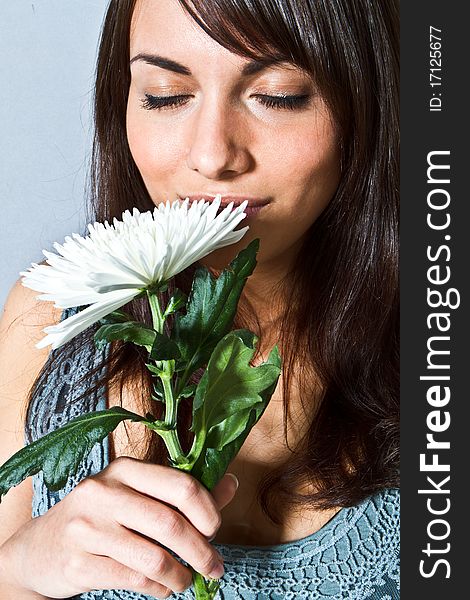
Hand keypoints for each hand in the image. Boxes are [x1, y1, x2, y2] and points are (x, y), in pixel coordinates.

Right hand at [0, 458, 238, 598]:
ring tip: (188, 581)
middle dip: (201, 550)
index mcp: (124, 469)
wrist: (38, 549)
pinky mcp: (79, 562)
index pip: (180, 485)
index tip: (215, 529)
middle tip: (215, 566)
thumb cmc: (100, 518)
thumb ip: (183, 492)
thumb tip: (232, 484)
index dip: (208, 510)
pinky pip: (134, 580)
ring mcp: (88, 528)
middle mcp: (104, 492)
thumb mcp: (136, 496)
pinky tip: (163, 588)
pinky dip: (158, 589)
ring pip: (154, 557)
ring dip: (181, 575)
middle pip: (170, 523)